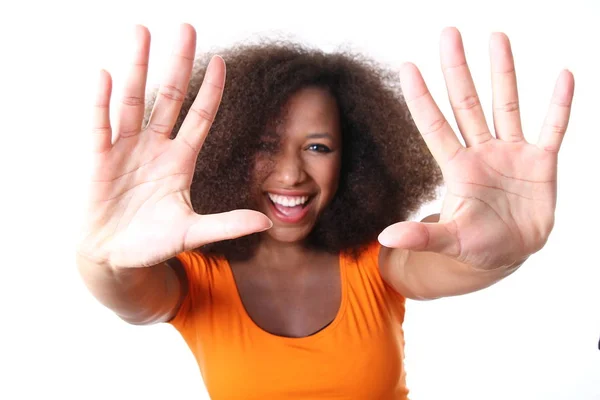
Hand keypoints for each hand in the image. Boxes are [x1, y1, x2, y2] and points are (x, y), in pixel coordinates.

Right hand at [76, 24, 271, 268]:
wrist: (115, 257)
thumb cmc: (153, 242)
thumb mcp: (193, 232)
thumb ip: (227, 224)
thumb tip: (267, 222)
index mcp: (181, 161)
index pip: (200, 117)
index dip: (211, 91)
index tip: (223, 61)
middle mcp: (155, 148)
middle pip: (169, 97)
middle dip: (178, 63)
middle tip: (186, 27)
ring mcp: (127, 150)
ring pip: (133, 101)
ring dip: (137, 68)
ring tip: (142, 31)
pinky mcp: (100, 161)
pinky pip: (101, 126)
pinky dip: (102, 102)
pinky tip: (106, 74)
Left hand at [378, 27, 573, 269]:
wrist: (509, 252)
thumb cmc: (475, 244)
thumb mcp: (449, 241)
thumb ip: (421, 236)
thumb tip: (385, 237)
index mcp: (457, 168)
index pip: (435, 126)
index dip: (421, 98)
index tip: (406, 67)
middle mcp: (482, 152)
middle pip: (467, 104)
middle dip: (457, 70)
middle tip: (448, 33)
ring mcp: (512, 153)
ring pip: (506, 105)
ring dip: (503, 72)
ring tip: (496, 37)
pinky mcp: (541, 162)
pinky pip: (552, 129)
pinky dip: (558, 106)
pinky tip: (563, 76)